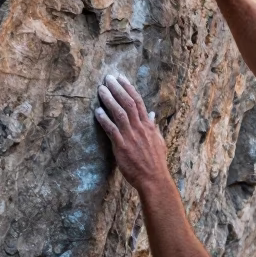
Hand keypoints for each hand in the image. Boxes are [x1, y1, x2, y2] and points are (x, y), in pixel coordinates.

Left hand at [95, 75, 169, 193]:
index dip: (129, 88)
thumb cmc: (156, 161)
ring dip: (109, 100)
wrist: (154, 178)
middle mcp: (139, 128)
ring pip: (119, 113)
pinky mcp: (121, 146)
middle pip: (128, 103)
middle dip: (117, 89)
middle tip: (108, 78)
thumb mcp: (158, 140)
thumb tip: (152, 114)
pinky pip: (111, 130)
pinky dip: (104, 120)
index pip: (138, 101)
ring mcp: (130, 136)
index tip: (121, 78)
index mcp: (148, 125)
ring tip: (101, 89)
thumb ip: (153, 126)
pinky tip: (97, 111)